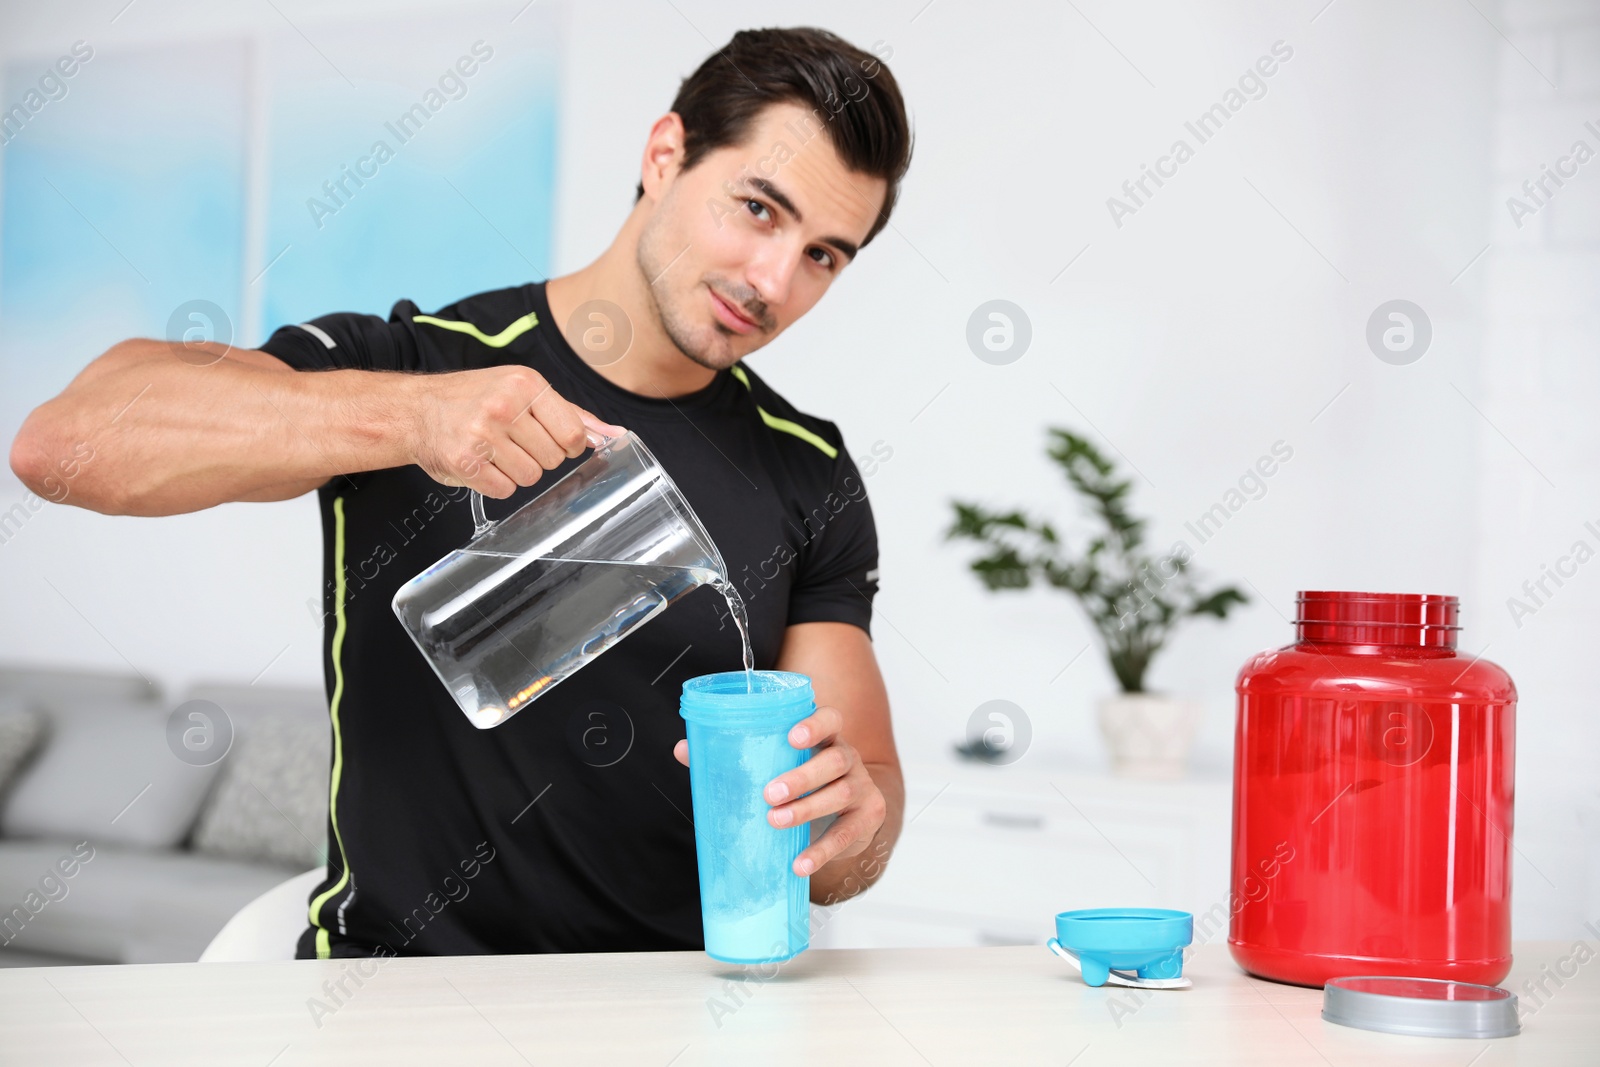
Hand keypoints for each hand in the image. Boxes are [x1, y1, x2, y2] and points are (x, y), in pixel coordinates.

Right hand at [409, 365, 624, 496]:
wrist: (417, 410)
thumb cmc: (476, 399)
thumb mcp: (525, 391)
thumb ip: (572, 414)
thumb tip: (614, 435)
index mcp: (525, 384)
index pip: (574, 433)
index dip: (567, 444)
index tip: (550, 438)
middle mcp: (504, 407)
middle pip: (554, 459)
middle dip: (539, 456)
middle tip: (514, 441)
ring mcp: (482, 435)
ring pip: (531, 477)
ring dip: (517, 471)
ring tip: (496, 451)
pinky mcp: (465, 462)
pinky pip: (504, 490)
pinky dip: (496, 483)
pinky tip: (482, 463)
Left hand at [671, 706, 887, 877]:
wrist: (850, 811)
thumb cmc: (802, 780)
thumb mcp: (777, 764)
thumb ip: (734, 756)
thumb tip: (683, 749)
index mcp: (825, 738)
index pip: (830, 719)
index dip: (814, 725)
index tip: (792, 737)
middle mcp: (848, 757)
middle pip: (834, 760)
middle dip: (802, 776)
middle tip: (769, 794)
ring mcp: (862, 787)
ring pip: (842, 793)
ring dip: (808, 810)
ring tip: (776, 822)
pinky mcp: (868, 817)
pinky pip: (847, 834)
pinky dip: (823, 851)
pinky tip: (800, 864)